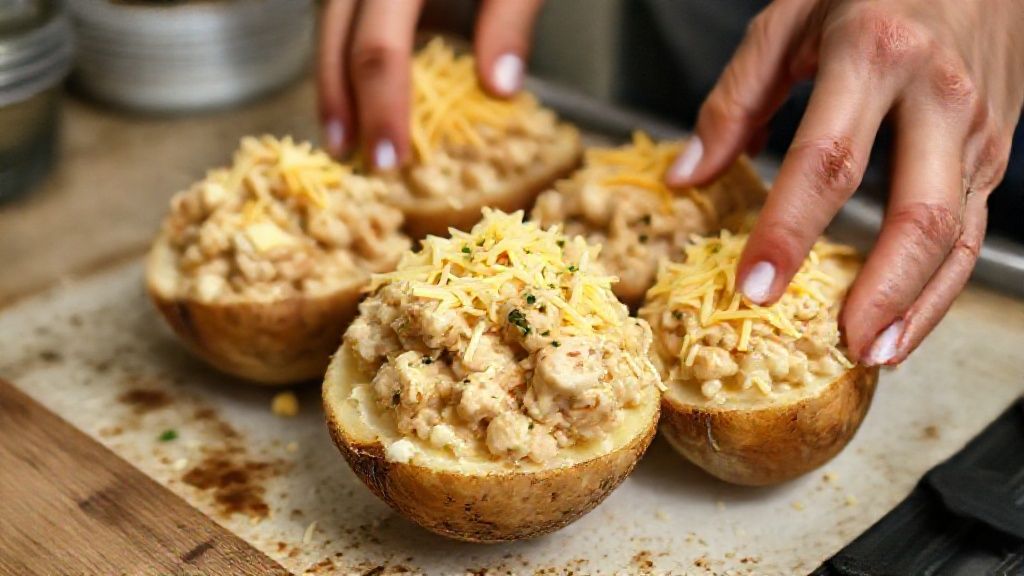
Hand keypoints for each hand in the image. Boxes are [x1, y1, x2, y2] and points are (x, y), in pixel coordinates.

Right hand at [317, 0, 543, 168]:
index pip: (380, 48)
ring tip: (342, 139)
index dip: (382, 107)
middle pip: (336, 37)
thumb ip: (510, 19)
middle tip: (357, 162)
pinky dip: (343, 60)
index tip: (391, 159)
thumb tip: (499, 87)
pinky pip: (341, 17)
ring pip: (327, 26)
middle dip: (342, 103)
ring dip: (332, 85)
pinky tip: (353, 98)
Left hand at [666, 0, 1023, 365]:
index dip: (790, 230)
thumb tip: (687, 176)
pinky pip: (974, 229)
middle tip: (831, 344)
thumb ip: (735, 99)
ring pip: (958, 236)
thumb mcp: (789, 18)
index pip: (828, 160)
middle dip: (874, 291)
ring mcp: (978, 127)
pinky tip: (902, 320)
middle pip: (917, 215)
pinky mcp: (996, 148)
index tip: (753, 286)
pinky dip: (939, 286)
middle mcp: (938, 94)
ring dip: (917, 305)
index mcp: (875, 53)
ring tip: (872, 354)